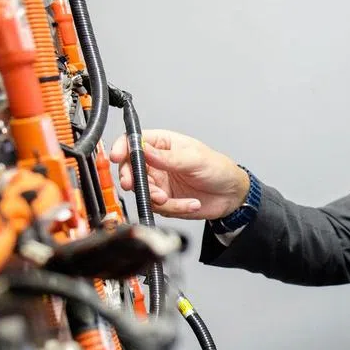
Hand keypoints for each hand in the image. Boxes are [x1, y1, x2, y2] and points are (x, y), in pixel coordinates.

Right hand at [108, 129, 249, 219]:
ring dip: (154, 197)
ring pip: (142, 191)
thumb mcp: (194, 159)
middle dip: (131, 178)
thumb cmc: (218, 169)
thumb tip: (144, 149)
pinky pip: (158, 207)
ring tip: (169, 198)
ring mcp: (159, 182)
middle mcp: (157, 162)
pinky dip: (173, 208)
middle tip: (134, 184)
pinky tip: (190, 204)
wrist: (232, 195)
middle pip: (130, 168)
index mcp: (162, 144)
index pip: (134, 141)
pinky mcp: (165, 200)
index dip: (122, 147)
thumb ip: (168, 157)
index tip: (118, 157)